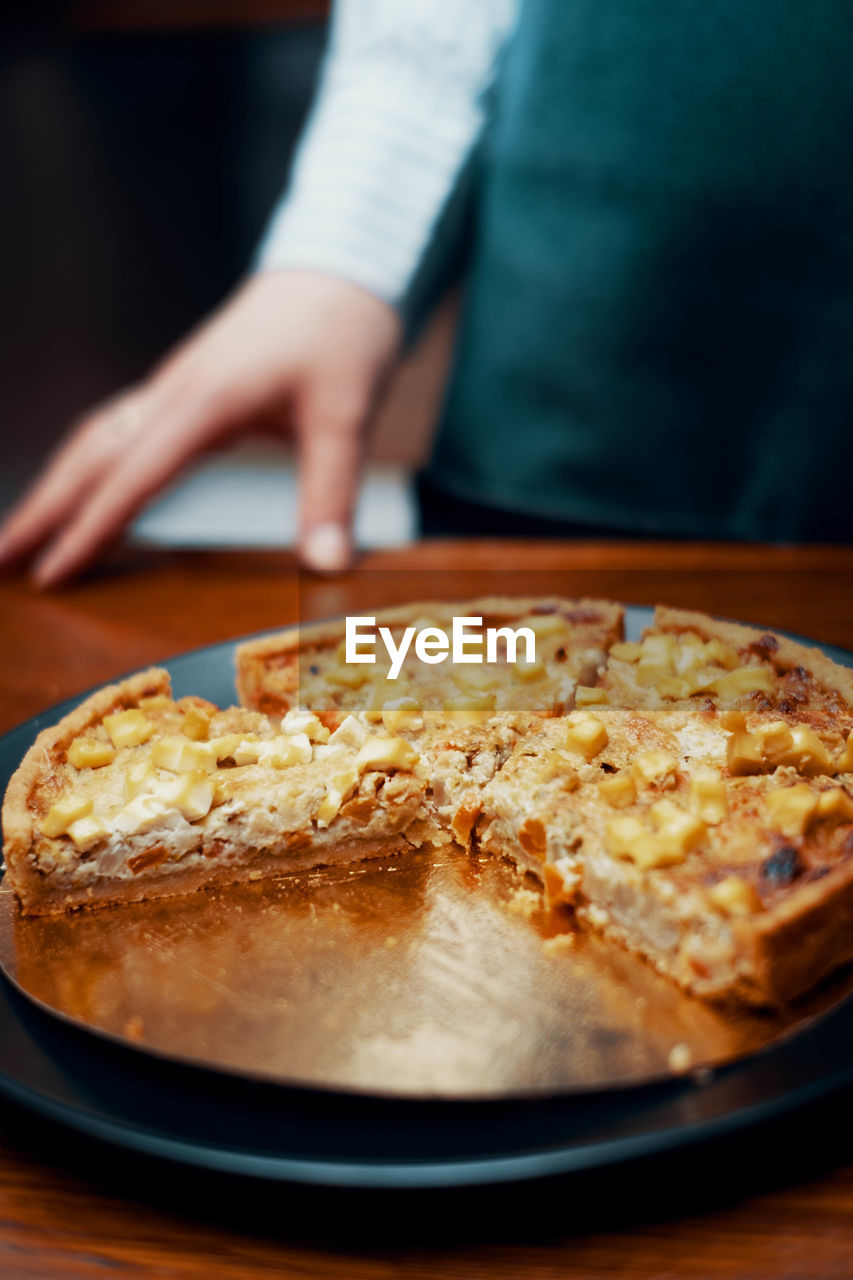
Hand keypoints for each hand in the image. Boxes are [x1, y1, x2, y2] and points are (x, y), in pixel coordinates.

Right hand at [0, 270, 401, 585]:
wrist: (345, 263)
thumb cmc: (346, 332)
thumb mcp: (347, 417)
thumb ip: (331, 494)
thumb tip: (326, 564)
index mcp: (205, 400)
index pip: (132, 476)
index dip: (91, 530)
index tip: (55, 574)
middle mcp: (175, 390)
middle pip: (89, 455)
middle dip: (43, 509)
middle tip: (2, 561)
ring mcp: (175, 384)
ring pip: (95, 438)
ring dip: (57, 486)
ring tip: (25, 533)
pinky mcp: (186, 383)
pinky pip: (120, 428)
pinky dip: (90, 465)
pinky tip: (87, 488)